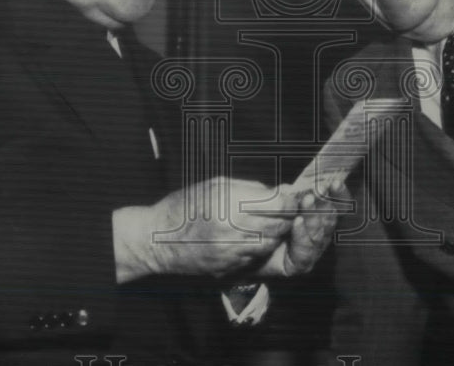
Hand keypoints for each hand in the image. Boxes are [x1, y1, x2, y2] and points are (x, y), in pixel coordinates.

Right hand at [113, 177, 295, 281]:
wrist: (156, 240)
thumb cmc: (184, 206)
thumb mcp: (216, 185)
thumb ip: (250, 188)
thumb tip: (279, 191)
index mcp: (231, 204)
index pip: (278, 205)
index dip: (293, 200)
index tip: (297, 195)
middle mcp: (234, 230)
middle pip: (280, 225)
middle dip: (290, 216)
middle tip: (291, 207)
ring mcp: (232, 252)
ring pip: (272, 243)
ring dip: (278, 232)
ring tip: (273, 221)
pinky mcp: (228, 268)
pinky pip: (257, 257)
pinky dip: (262, 246)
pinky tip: (254, 236)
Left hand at [255, 181, 347, 276]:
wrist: (247, 251)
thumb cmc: (264, 223)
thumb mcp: (274, 203)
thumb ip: (287, 195)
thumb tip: (296, 186)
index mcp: (320, 217)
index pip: (337, 206)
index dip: (339, 194)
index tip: (335, 182)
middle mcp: (320, 234)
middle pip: (330, 218)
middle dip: (325, 202)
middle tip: (321, 189)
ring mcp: (313, 250)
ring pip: (319, 233)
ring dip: (314, 215)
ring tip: (307, 200)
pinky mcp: (301, 265)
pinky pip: (305, 251)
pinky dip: (302, 234)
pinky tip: (297, 221)